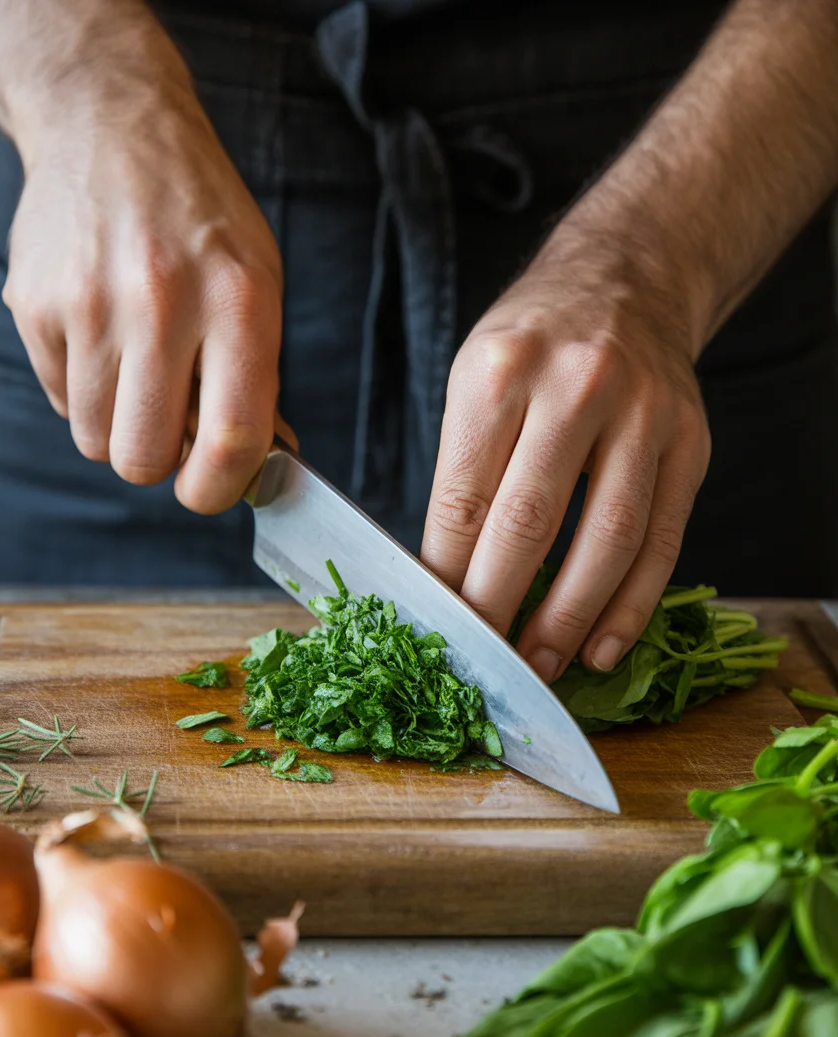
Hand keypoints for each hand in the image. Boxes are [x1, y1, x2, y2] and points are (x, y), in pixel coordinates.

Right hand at [2, 29, 282, 513]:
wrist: (112, 129)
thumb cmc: (201, 219)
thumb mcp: (258, 281)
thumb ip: (258, 377)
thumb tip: (260, 465)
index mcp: (238, 301)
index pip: (231, 437)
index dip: (220, 487)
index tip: (212, 490)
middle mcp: (162, 302)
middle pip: (144, 458)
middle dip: (159, 460)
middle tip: (170, 423)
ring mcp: (89, 303)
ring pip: (96, 440)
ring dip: (120, 425)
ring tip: (138, 369)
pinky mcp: (34, 304)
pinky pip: (60, 400)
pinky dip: (84, 389)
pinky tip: (103, 335)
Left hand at [421, 220, 710, 680]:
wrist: (627, 281)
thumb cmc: (534, 343)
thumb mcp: (475, 379)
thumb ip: (464, 471)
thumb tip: (447, 577)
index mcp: (503, 372)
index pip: (465, 499)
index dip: (447, 575)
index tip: (435, 624)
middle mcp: (577, 388)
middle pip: (529, 524)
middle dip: (498, 607)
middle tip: (480, 660)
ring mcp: (645, 416)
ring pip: (606, 541)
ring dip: (568, 619)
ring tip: (540, 665)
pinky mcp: (691, 445)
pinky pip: (662, 541)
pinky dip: (632, 605)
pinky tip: (602, 645)